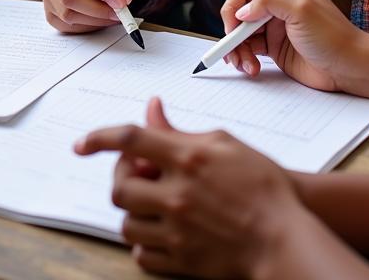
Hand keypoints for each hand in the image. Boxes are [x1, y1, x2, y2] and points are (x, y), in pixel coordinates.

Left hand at [76, 98, 304, 277]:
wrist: (286, 239)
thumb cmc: (264, 187)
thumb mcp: (225, 144)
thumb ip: (180, 130)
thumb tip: (151, 107)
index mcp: (188, 158)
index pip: (130, 139)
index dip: (100, 138)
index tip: (82, 144)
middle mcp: (178, 195)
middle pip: (120, 187)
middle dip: (122, 179)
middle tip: (137, 177)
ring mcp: (178, 231)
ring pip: (127, 223)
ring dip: (133, 212)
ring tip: (152, 204)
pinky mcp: (182, 262)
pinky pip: (141, 255)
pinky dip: (143, 243)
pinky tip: (159, 231)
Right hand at [219, 0, 366, 91]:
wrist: (351, 68)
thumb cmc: (333, 35)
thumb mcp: (301, 9)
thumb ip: (268, 1)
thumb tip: (241, 12)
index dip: (233, 9)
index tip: (233, 29)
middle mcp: (276, 4)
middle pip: (239, 15)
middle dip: (232, 34)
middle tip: (232, 53)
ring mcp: (275, 27)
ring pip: (242, 35)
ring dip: (238, 50)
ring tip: (246, 65)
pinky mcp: (275, 48)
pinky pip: (250, 50)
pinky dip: (245, 59)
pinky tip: (252, 68)